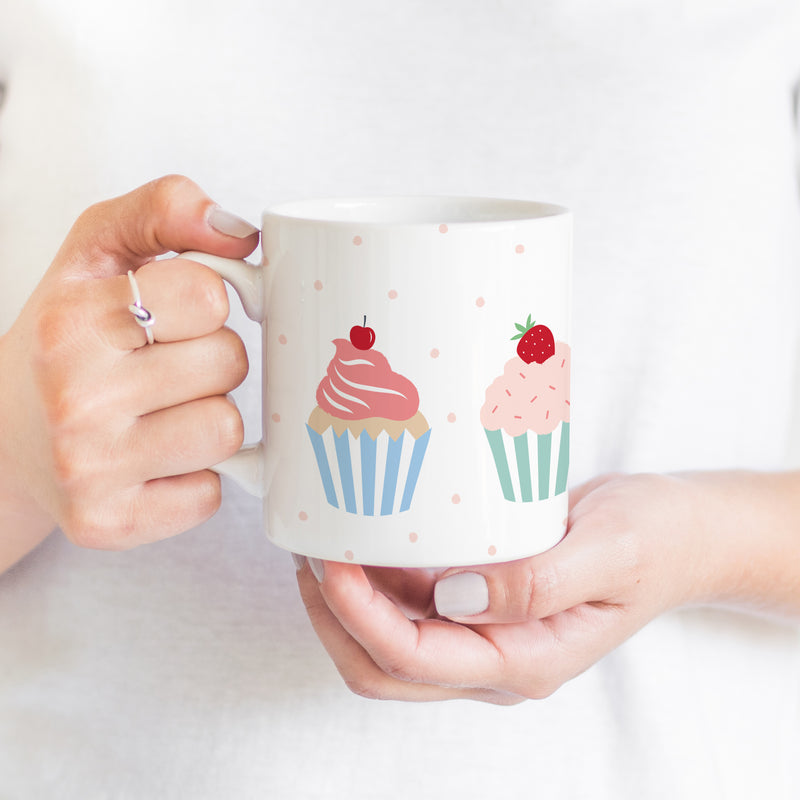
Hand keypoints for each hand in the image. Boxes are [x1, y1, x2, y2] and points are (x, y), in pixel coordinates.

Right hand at [0, 175, 257, 552]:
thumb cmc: (65, 341)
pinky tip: (152, 461)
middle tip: (162, 368)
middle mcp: (74, 396)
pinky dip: (194, 478)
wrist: (5, 438)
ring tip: (159, 414)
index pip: (209, 295)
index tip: (173, 315)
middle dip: (210, 361)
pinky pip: (210, 494)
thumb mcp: (96, 254)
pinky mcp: (109, 524)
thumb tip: (240, 233)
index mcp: (74, 319)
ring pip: (227, 429)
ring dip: (207, 418)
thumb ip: (163, 212)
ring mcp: (89, 468)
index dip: (204, 303)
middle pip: (229, 363)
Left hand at [296, 471, 778, 702]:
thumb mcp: (608, 552)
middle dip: (333, 618)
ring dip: (346, 600)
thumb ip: (538, 584)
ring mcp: (484, 635)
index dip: (358, 616)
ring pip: (388, 640)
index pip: (415, 658)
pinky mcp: (479, 605)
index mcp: (526, 661)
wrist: (676, 536)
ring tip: (321, 540)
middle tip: (308, 555)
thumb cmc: (652, 540)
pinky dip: (376, 579)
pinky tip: (366, 536)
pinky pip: (411, 606)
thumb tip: (452, 599)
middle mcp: (495, 659)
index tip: (328, 562)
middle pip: (384, 667)